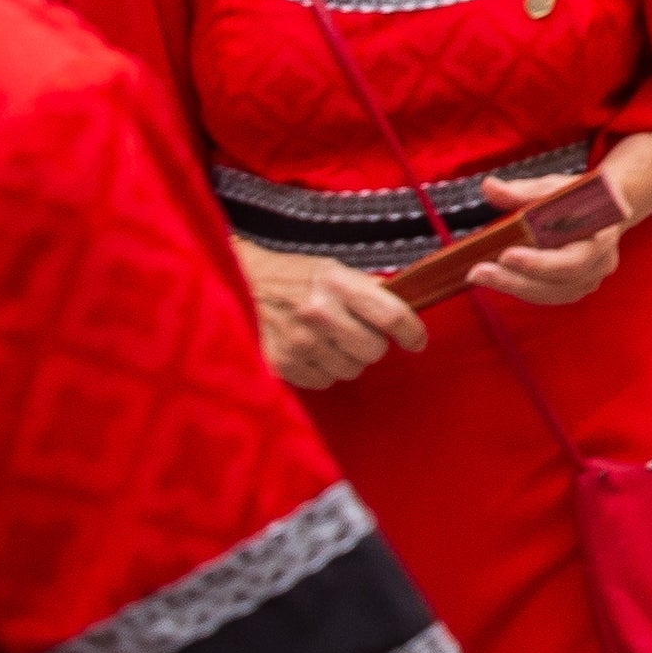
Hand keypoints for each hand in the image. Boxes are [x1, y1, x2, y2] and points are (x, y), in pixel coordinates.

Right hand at [247, 250, 428, 389]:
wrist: (234, 280)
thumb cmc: (289, 275)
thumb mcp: (331, 270)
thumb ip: (367, 289)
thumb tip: (404, 306)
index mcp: (337, 284)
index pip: (391, 315)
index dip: (412, 332)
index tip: (417, 341)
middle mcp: (318, 314)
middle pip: (374, 350)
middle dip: (373, 344)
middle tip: (356, 332)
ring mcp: (297, 342)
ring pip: (351, 370)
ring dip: (347, 359)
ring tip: (327, 340)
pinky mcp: (279, 364)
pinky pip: (322, 382)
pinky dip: (322, 371)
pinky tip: (309, 351)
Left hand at [472, 169, 623, 305]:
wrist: (604, 210)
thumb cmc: (578, 197)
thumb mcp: (553, 187)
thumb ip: (522, 191)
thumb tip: (489, 187)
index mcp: (602, 236)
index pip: (572, 260)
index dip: (539, 263)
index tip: (506, 255)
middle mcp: (600, 263)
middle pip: (557, 283)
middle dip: (514, 280)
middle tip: (477, 272)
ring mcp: (590, 280)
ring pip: (550, 294)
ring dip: (513, 287)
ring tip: (480, 275)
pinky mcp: (576, 288)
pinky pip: (547, 295)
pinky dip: (521, 289)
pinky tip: (497, 279)